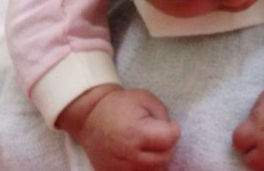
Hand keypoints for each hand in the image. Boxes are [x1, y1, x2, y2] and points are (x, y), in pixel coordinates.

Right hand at [57, 84, 180, 170]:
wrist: (89, 117)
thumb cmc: (119, 105)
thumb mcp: (146, 99)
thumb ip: (163, 116)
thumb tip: (172, 133)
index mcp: (136, 133)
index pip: (170, 139)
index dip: (173, 129)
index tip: (168, 124)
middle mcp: (128, 154)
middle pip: (164, 158)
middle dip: (167, 145)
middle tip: (159, 135)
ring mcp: (120, 168)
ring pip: (154, 170)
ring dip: (157, 158)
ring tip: (150, 145)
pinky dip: (144, 167)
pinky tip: (141, 155)